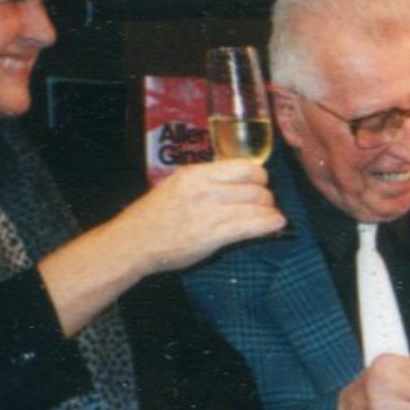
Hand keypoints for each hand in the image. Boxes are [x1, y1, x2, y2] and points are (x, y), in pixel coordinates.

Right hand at [115, 159, 286, 271]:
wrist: (133, 242)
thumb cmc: (155, 216)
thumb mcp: (177, 185)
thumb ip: (206, 181)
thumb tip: (239, 180)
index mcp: (195, 173)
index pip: (245, 167)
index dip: (259, 176)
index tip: (259, 184)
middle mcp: (204, 189)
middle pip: (256, 186)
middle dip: (266, 196)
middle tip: (265, 205)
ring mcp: (209, 212)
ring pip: (258, 205)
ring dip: (270, 212)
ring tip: (272, 217)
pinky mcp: (214, 234)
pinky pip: (253, 225)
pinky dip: (270, 224)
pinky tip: (276, 225)